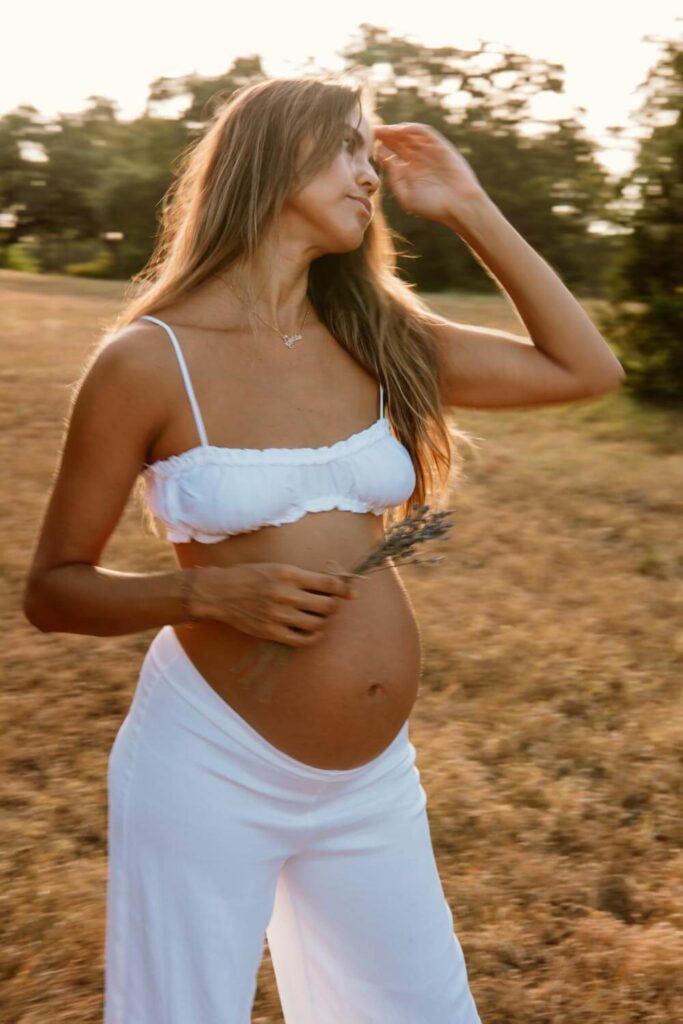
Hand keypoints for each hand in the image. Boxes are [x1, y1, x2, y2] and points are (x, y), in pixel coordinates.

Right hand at [189, 562, 355, 647]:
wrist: (221, 593)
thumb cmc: (251, 576)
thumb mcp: (277, 567)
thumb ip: (305, 576)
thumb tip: (336, 586)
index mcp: (289, 574)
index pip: (328, 584)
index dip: (344, 589)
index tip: (350, 592)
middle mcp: (285, 594)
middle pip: (327, 606)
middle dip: (333, 606)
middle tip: (329, 604)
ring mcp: (278, 615)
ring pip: (317, 624)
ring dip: (323, 621)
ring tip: (318, 617)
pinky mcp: (271, 632)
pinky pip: (302, 640)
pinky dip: (312, 637)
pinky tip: (311, 631)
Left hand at [374, 122, 486, 223]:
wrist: (458, 205)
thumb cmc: (432, 206)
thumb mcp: (406, 197)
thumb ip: (393, 179)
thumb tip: (383, 159)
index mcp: (408, 172)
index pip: (390, 156)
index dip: (379, 150)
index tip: (368, 147)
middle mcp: (417, 160)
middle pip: (398, 143)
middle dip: (385, 137)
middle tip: (372, 131)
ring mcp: (429, 151)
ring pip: (409, 136)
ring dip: (397, 131)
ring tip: (384, 130)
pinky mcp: (440, 146)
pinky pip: (425, 133)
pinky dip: (413, 130)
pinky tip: (401, 130)